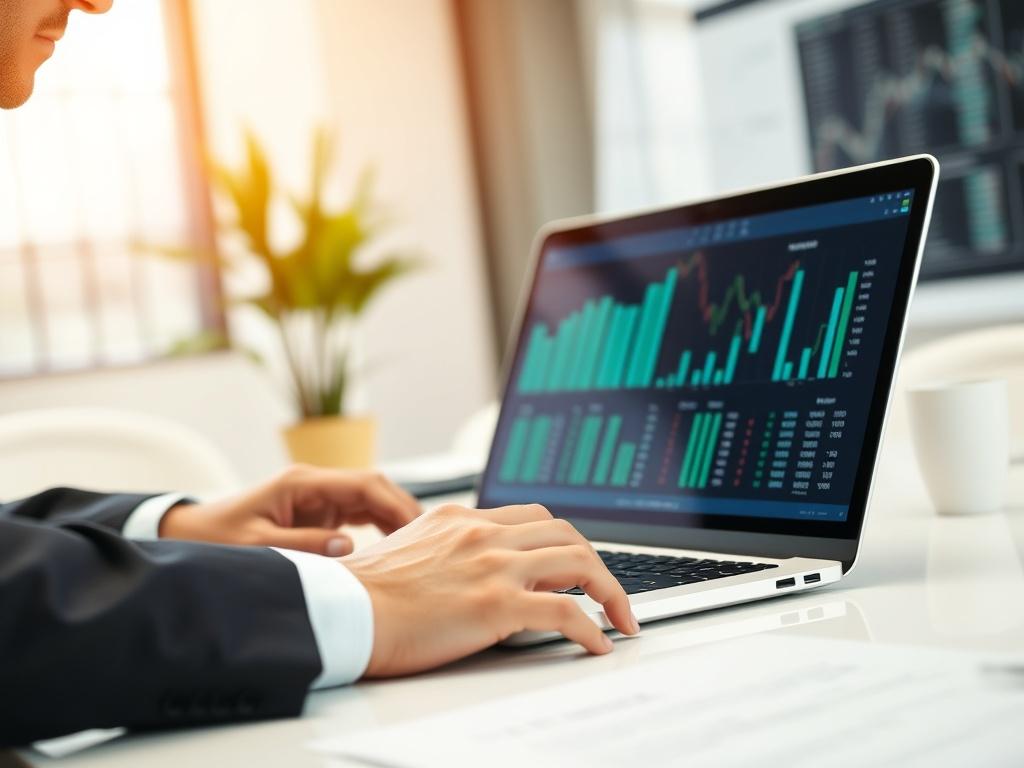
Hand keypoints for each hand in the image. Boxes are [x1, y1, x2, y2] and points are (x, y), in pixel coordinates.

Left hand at [159, 464, 420, 555]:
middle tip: (431, 542)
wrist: (189, 536)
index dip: (398, 504)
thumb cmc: (218, 541)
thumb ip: (304, 546)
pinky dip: (381, 528)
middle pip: (376, 488)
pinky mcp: (319, 513)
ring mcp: (318, 497)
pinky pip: (360, 515)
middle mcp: (316, 485)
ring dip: (396, 520)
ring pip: (372, 501)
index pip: (366, 484)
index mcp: (303, 484)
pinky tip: (395, 550)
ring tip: (420, 549)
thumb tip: (350, 548)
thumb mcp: (257, 548)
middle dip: (405, 511)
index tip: (421, 529)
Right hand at [341, 503, 638, 675]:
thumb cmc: (362, 592)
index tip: (577, 566)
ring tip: (620, 618)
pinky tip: (598, 644)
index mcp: (462, 519)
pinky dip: (592, 627)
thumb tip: (466, 573)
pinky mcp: (495, 603)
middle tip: (609, 593)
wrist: (340, 610)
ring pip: (578, 562)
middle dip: (596, 563)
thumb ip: (445, 550)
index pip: (533, 518)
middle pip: (566, 533)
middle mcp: (483, 533)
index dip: (564, 542)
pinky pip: (566, 611)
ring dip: (610, 591)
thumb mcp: (408, 549)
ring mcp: (492, 565)